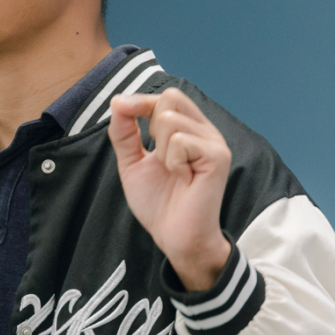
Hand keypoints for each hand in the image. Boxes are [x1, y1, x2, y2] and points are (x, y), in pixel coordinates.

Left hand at [108, 89, 232, 290]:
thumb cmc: (158, 203)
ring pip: (170, 120)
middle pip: (170, 99)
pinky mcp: (217, 157)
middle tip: (161, 160)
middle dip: (152, 128)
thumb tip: (117, 100)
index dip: (141, 101)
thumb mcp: (133, 162)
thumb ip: (124, 132)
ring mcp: (214, 143)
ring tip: (174, 173)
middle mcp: (205, 131)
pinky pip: (179, 142)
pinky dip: (172, 163)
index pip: (167, 97)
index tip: (121, 109)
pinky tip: (183, 179)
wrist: (174, 237)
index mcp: (189, 130)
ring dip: (161, 151)